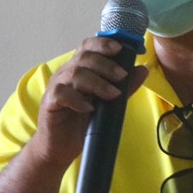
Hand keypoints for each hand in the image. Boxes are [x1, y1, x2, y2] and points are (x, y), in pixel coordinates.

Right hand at [30, 36, 146, 166]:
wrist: (60, 148)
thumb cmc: (82, 124)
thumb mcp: (108, 105)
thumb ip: (124, 87)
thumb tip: (143, 69)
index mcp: (79, 69)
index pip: (88, 47)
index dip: (103, 43)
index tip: (120, 48)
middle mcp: (66, 74)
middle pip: (84, 57)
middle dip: (106, 65)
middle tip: (122, 76)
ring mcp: (56, 87)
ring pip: (75, 73)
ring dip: (97, 82)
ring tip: (112, 94)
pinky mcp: (50, 102)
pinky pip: (61, 93)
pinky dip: (77, 99)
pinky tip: (89, 108)